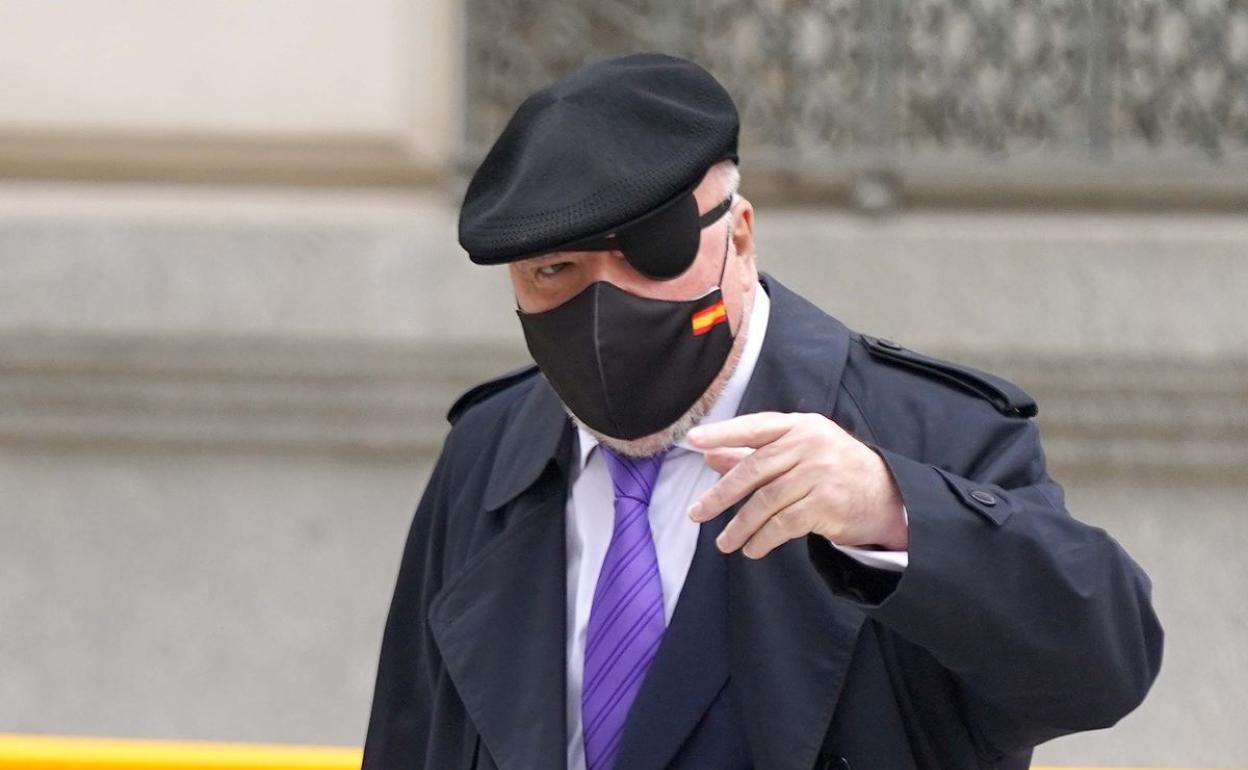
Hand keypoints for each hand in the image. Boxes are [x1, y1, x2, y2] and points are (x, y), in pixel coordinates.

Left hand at [686, 412, 906, 558]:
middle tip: (696, 513)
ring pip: (766, 501)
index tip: (693, 440)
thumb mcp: (798, 453)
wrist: (888, 496)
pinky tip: (751, 549)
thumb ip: (753, 453)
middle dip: (721, 494)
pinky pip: (784, 524)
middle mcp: (809, 445)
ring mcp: (819, 473)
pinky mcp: (826, 503)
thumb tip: (709, 455)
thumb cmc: (834, 470)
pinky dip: (763, 539)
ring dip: (740, 525)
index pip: (755, 426)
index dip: (723, 433)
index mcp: (800, 426)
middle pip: (754, 469)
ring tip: (724, 542)